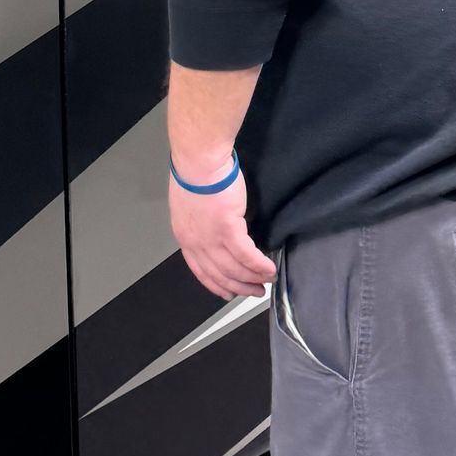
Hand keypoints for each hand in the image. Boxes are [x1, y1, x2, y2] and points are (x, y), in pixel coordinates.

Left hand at [168, 159, 275, 299]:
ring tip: (267, 281)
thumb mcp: (190, 205)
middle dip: (239, 287)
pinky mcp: (229, 229)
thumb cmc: (195, 173)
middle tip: (255, 292)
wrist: (199, 161)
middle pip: (219, 274)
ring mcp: (211, 238)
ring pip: (234, 269)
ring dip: (252, 278)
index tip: (228, 294)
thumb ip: (200, 223)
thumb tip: (214, 231)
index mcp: (186, 237)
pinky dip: (259, 265)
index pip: (200, 270)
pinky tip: (270, 268)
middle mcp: (197, 243)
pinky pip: (247, 255)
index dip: (216, 285)